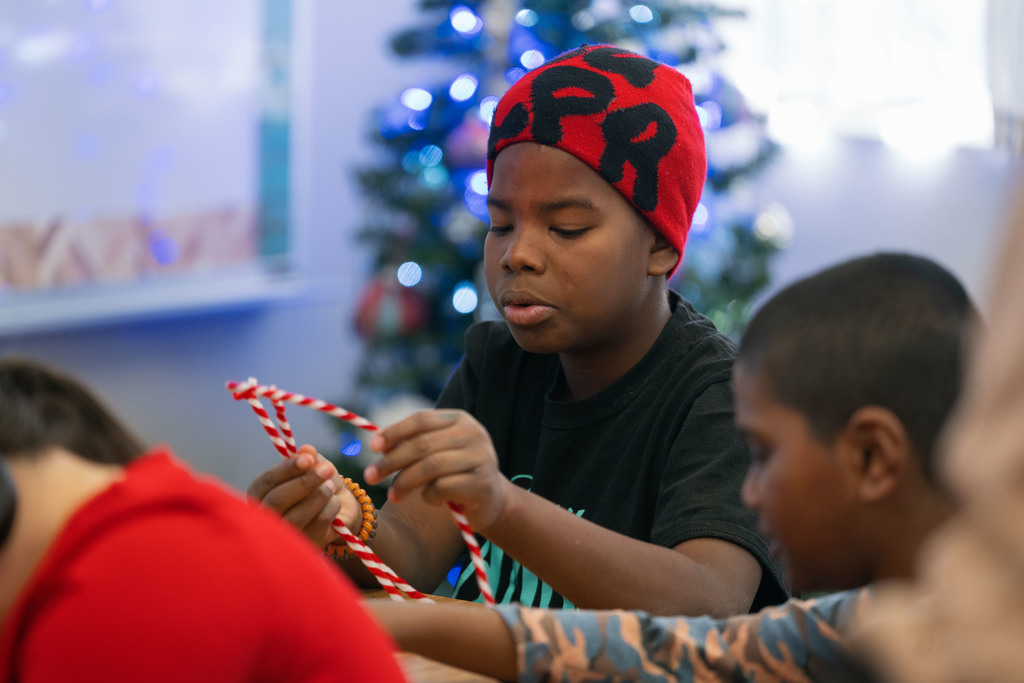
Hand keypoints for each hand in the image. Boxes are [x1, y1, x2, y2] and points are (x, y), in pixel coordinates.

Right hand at [247, 444, 360, 546]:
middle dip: (305, 482)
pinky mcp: (303, 546)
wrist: (338, 509)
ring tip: (331, 486)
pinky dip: (330, 510)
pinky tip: (334, 502)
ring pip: (296, 517)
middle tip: (327, 469)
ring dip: (319, 496)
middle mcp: (264, 517)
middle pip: (278, 500)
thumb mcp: (313, 467)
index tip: (309, 458)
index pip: (267, 481)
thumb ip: (309, 458)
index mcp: (259, 494)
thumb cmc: (316, 485)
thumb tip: (307, 449)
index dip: (288, 469)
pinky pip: (316, 527)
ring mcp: (282, 535)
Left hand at [364, 410, 511, 530]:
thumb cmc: (455, 472)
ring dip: (404, 482)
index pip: (422, 419)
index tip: (372, 447)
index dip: (395, 432)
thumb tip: (378, 444)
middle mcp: (473, 433)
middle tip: (371, 476)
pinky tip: (431, 500)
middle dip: (391, 461)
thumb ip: (413, 444)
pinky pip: (443, 487)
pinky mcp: (482, 484)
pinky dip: (429, 496)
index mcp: (460, 419)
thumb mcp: (437, 451)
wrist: (490, 499)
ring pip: (431, 467)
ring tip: (393, 495)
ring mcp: (481, 458)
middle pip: (422, 444)